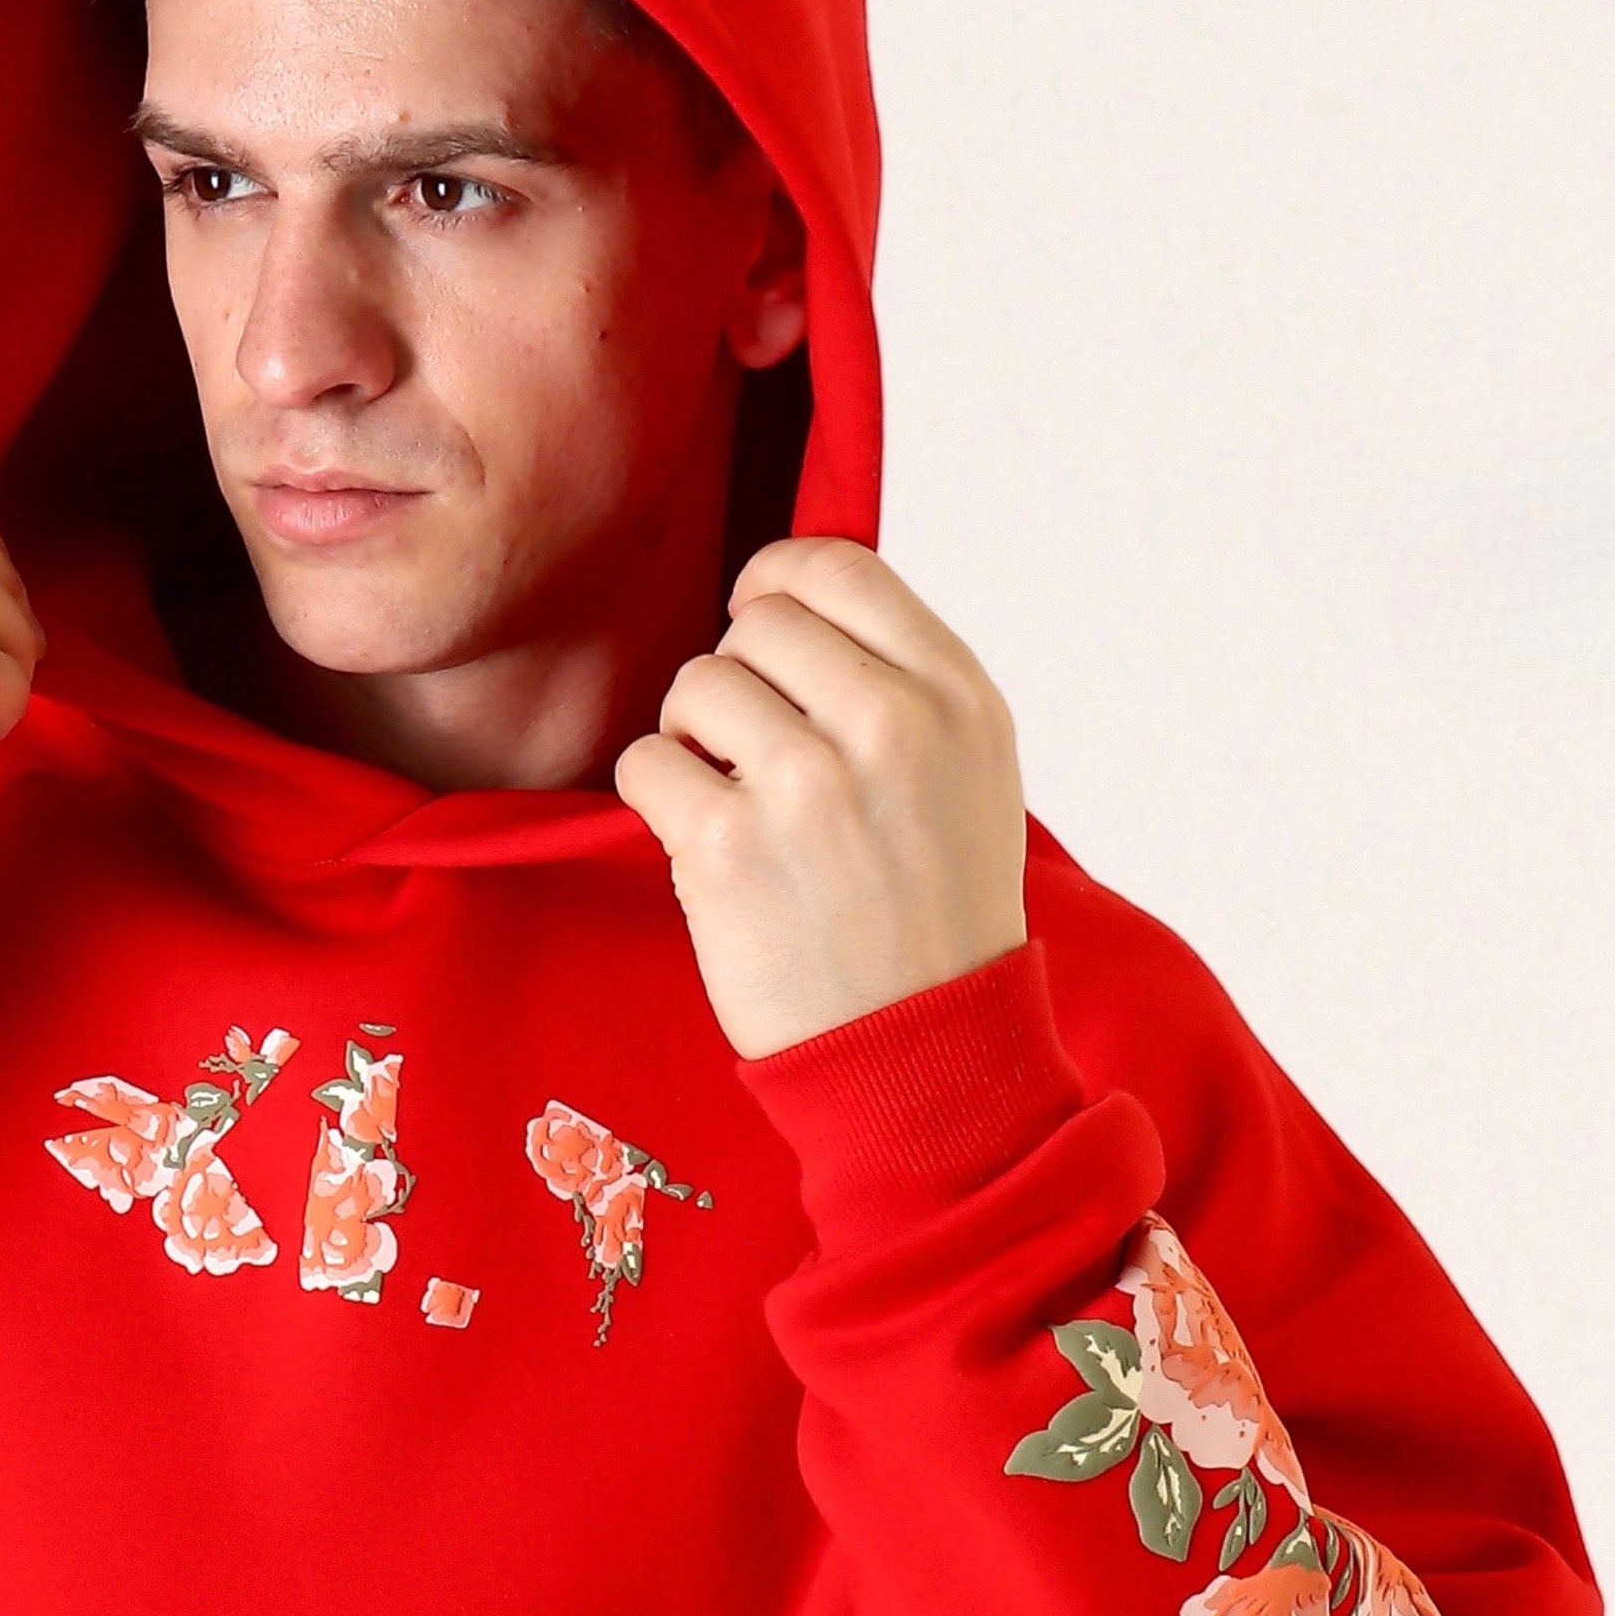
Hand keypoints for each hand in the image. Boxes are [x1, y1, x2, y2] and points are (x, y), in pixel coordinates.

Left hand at [614, 538, 1026, 1058]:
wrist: (924, 1051)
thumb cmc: (938, 907)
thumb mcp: (969, 767)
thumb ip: (900, 675)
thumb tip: (792, 596)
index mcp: (956, 696)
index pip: (838, 565)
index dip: (776, 583)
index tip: (756, 625)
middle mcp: (889, 726)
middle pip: (756, 623)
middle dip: (739, 677)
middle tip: (755, 749)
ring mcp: (806, 785)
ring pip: (694, 685)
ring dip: (693, 737)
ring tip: (734, 797)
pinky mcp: (728, 847)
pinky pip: (645, 763)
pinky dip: (657, 797)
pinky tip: (704, 840)